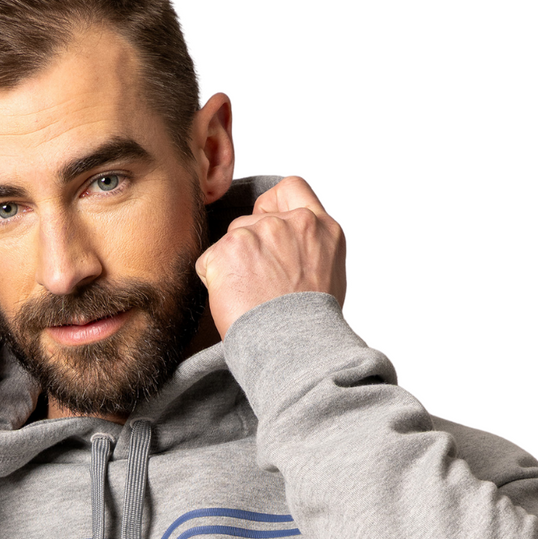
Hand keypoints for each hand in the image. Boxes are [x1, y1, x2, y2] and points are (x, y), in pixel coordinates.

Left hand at [195, 177, 346, 338]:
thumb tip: (292, 252)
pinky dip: (213, 282)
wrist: (295, 349)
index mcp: (320, 227)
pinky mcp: (227, 250)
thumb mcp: (330, 276)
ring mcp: (258, 232)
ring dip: (231, 266)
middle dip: (248, 249)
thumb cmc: (312, 326)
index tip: (267, 222)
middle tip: (258, 286)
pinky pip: (208, 262)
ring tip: (250, 299)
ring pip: (229, 241)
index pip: (291, 188)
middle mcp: (290, 223)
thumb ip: (309, 250)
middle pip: (251, 220)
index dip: (272, 204)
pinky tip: (234, 302)